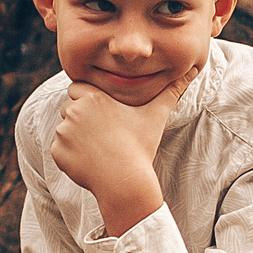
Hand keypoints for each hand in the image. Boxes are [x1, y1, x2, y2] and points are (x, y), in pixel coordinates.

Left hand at [51, 75, 192, 235]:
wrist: (126, 182)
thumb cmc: (141, 146)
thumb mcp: (156, 115)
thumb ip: (172, 90)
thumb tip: (196, 70)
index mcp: (94, 97)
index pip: (78, 88)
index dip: (89, 102)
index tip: (104, 118)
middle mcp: (74, 110)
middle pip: (69, 108)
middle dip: (81, 120)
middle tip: (103, 136)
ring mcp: (63, 132)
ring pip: (64, 129)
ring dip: (76, 138)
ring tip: (99, 150)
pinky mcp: (57, 151)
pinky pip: (59, 149)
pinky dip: (70, 156)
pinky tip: (90, 162)